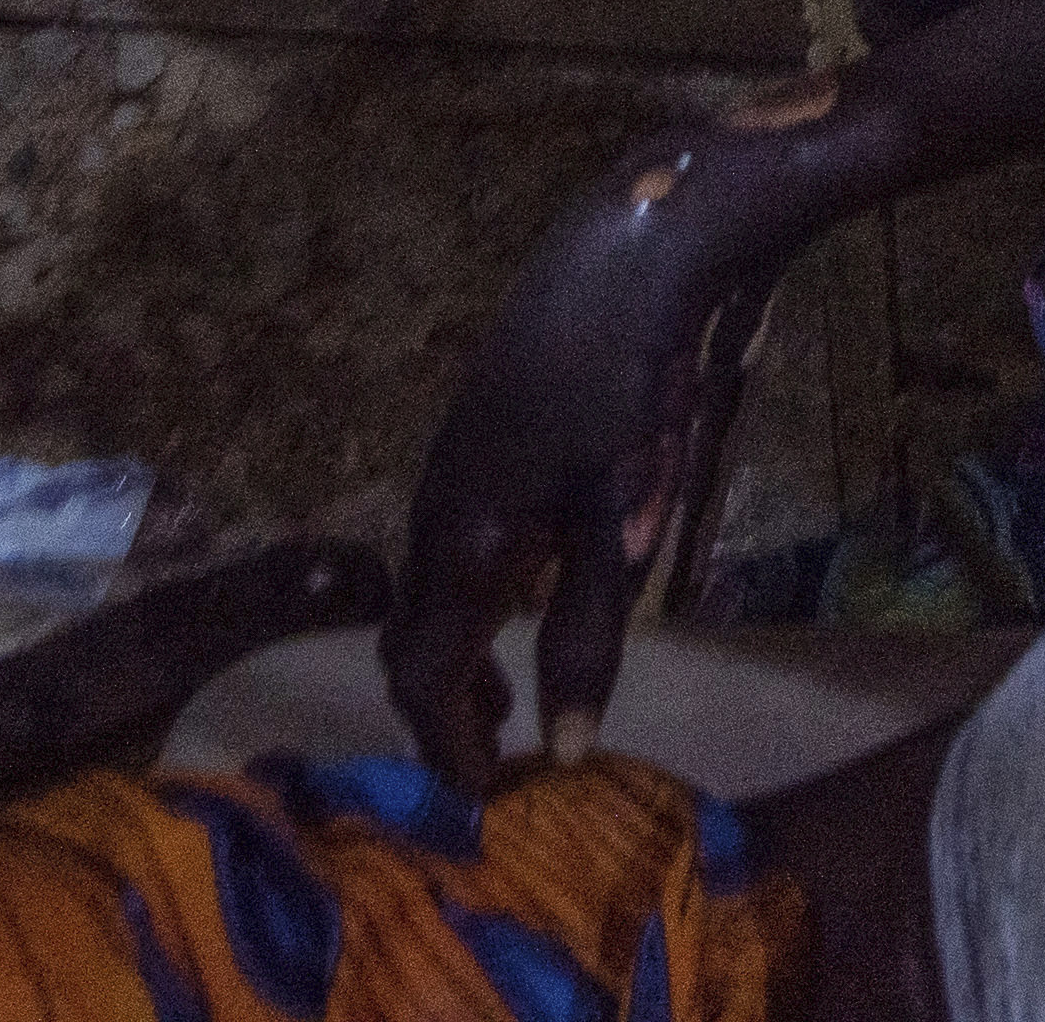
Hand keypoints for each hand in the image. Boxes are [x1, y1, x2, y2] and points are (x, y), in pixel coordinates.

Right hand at [388, 120, 800, 781]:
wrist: (628, 249)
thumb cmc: (630, 386)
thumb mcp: (623, 519)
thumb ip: (588, 631)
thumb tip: (567, 742)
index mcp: (460, 541)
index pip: (424, 677)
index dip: (450, 745)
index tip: (487, 795)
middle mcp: (436, 509)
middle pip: (414, 638)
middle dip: (444, 708)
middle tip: (493, 757)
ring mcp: (452, 464)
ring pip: (432, 586)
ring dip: (459, 651)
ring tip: (508, 694)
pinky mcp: (481, 431)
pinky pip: (452, 543)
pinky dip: (473, 596)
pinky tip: (526, 589)